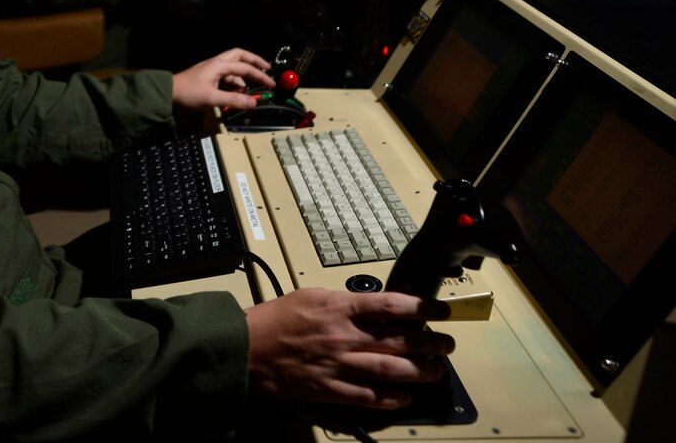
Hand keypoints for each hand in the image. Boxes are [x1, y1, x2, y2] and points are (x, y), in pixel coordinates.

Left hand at [171, 48, 273, 109]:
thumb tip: (253, 103)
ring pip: (233, 68)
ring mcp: (212, 70)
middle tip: (267, 69)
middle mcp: (217, 64)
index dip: (260, 75)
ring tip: (251, 90)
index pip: (245, 68)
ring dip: (243, 76)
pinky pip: (226, 77)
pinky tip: (237, 94)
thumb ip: (233, 100)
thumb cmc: (188, 94)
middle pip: (240, 56)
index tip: (272, 83)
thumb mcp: (212, 98)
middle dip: (254, 62)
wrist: (167, 95)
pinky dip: (234, 84)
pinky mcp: (208, 78)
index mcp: (219, 65)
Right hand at [245, 288, 454, 408]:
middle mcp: (345, 336)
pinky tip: (405, 396)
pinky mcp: (330, 389)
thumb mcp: (311, 296)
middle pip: (400, 339)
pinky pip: (369, 397)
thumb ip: (342, 302)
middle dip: (430, 343)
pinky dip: (391, 398)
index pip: (392, 305)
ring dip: (420, 371)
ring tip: (436, 371)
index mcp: (340, 307)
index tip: (441, 310)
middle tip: (447, 344)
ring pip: (391, 369)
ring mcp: (339, 365)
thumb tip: (370, 307)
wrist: (246, 347)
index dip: (423, 307)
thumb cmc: (274, 319)